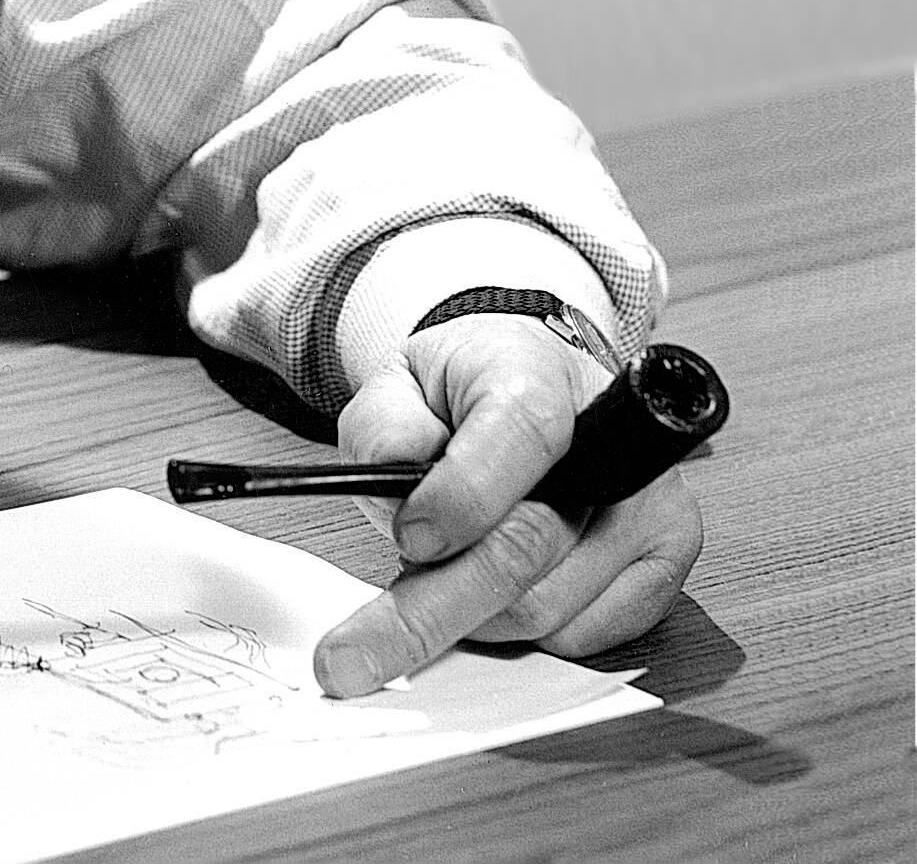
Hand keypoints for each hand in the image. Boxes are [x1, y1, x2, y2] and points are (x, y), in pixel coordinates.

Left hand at [311, 315, 701, 696]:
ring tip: (439, 580)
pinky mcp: (670, 557)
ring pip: (546, 609)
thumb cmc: (464, 391)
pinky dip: (524, 635)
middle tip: (357, 652)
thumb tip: (395, 476)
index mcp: (540, 377)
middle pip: (525, 549)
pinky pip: (584, 636)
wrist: (530, 384)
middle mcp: (614, 440)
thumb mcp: (399, 384)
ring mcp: (652, 503)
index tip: (411, 537)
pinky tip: (493, 598)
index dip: (460, 499)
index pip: (518, 438)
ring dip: (473, 617)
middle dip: (433, 605)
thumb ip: (385, 426)